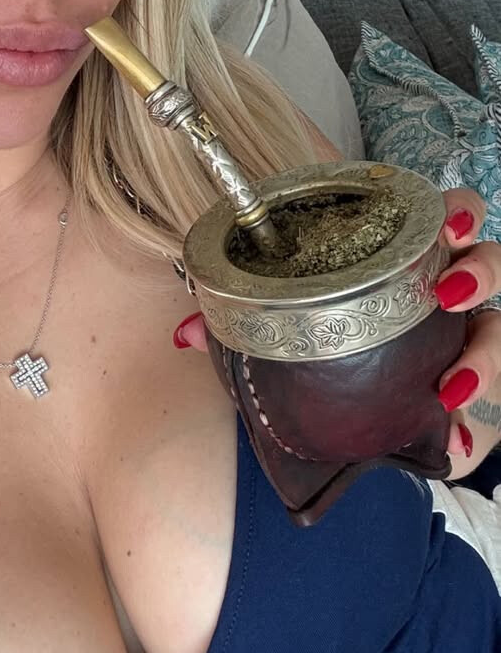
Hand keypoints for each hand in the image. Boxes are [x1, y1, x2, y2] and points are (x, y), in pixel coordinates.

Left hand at [173, 187, 500, 473]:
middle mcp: (449, 290)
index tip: (448, 223)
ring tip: (453, 382)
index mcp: (410, 255)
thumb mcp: (285, 326)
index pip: (449, 216)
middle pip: (491, 262)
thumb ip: (240, 323)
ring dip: (485, 354)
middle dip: (481, 271)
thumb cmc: (328, 344)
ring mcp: (468, 342)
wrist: (356, 420)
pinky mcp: (470, 400)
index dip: (458, 211)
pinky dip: (474, 429)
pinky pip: (489, 413)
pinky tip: (455, 440)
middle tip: (449, 292)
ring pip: (500, 331)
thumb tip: (183, 333)